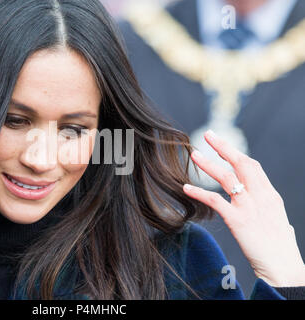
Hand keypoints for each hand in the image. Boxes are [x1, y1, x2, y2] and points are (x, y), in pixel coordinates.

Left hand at [183, 130, 304, 286]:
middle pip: (242, 163)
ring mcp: (250, 207)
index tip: (221, 144)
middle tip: (208, 134)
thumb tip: (260, 200)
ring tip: (194, 154)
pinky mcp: (238, 221)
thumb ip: (266, 205)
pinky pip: (215, 201)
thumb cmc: (279, 246)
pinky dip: (199, 192)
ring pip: (227, 177)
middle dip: (224, 147)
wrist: (283, 267)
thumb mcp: (277, 219)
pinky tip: (186, 188)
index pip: (252, 166)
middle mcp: (261, 196)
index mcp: (270, 194)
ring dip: (209, 165)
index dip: (235, 153)